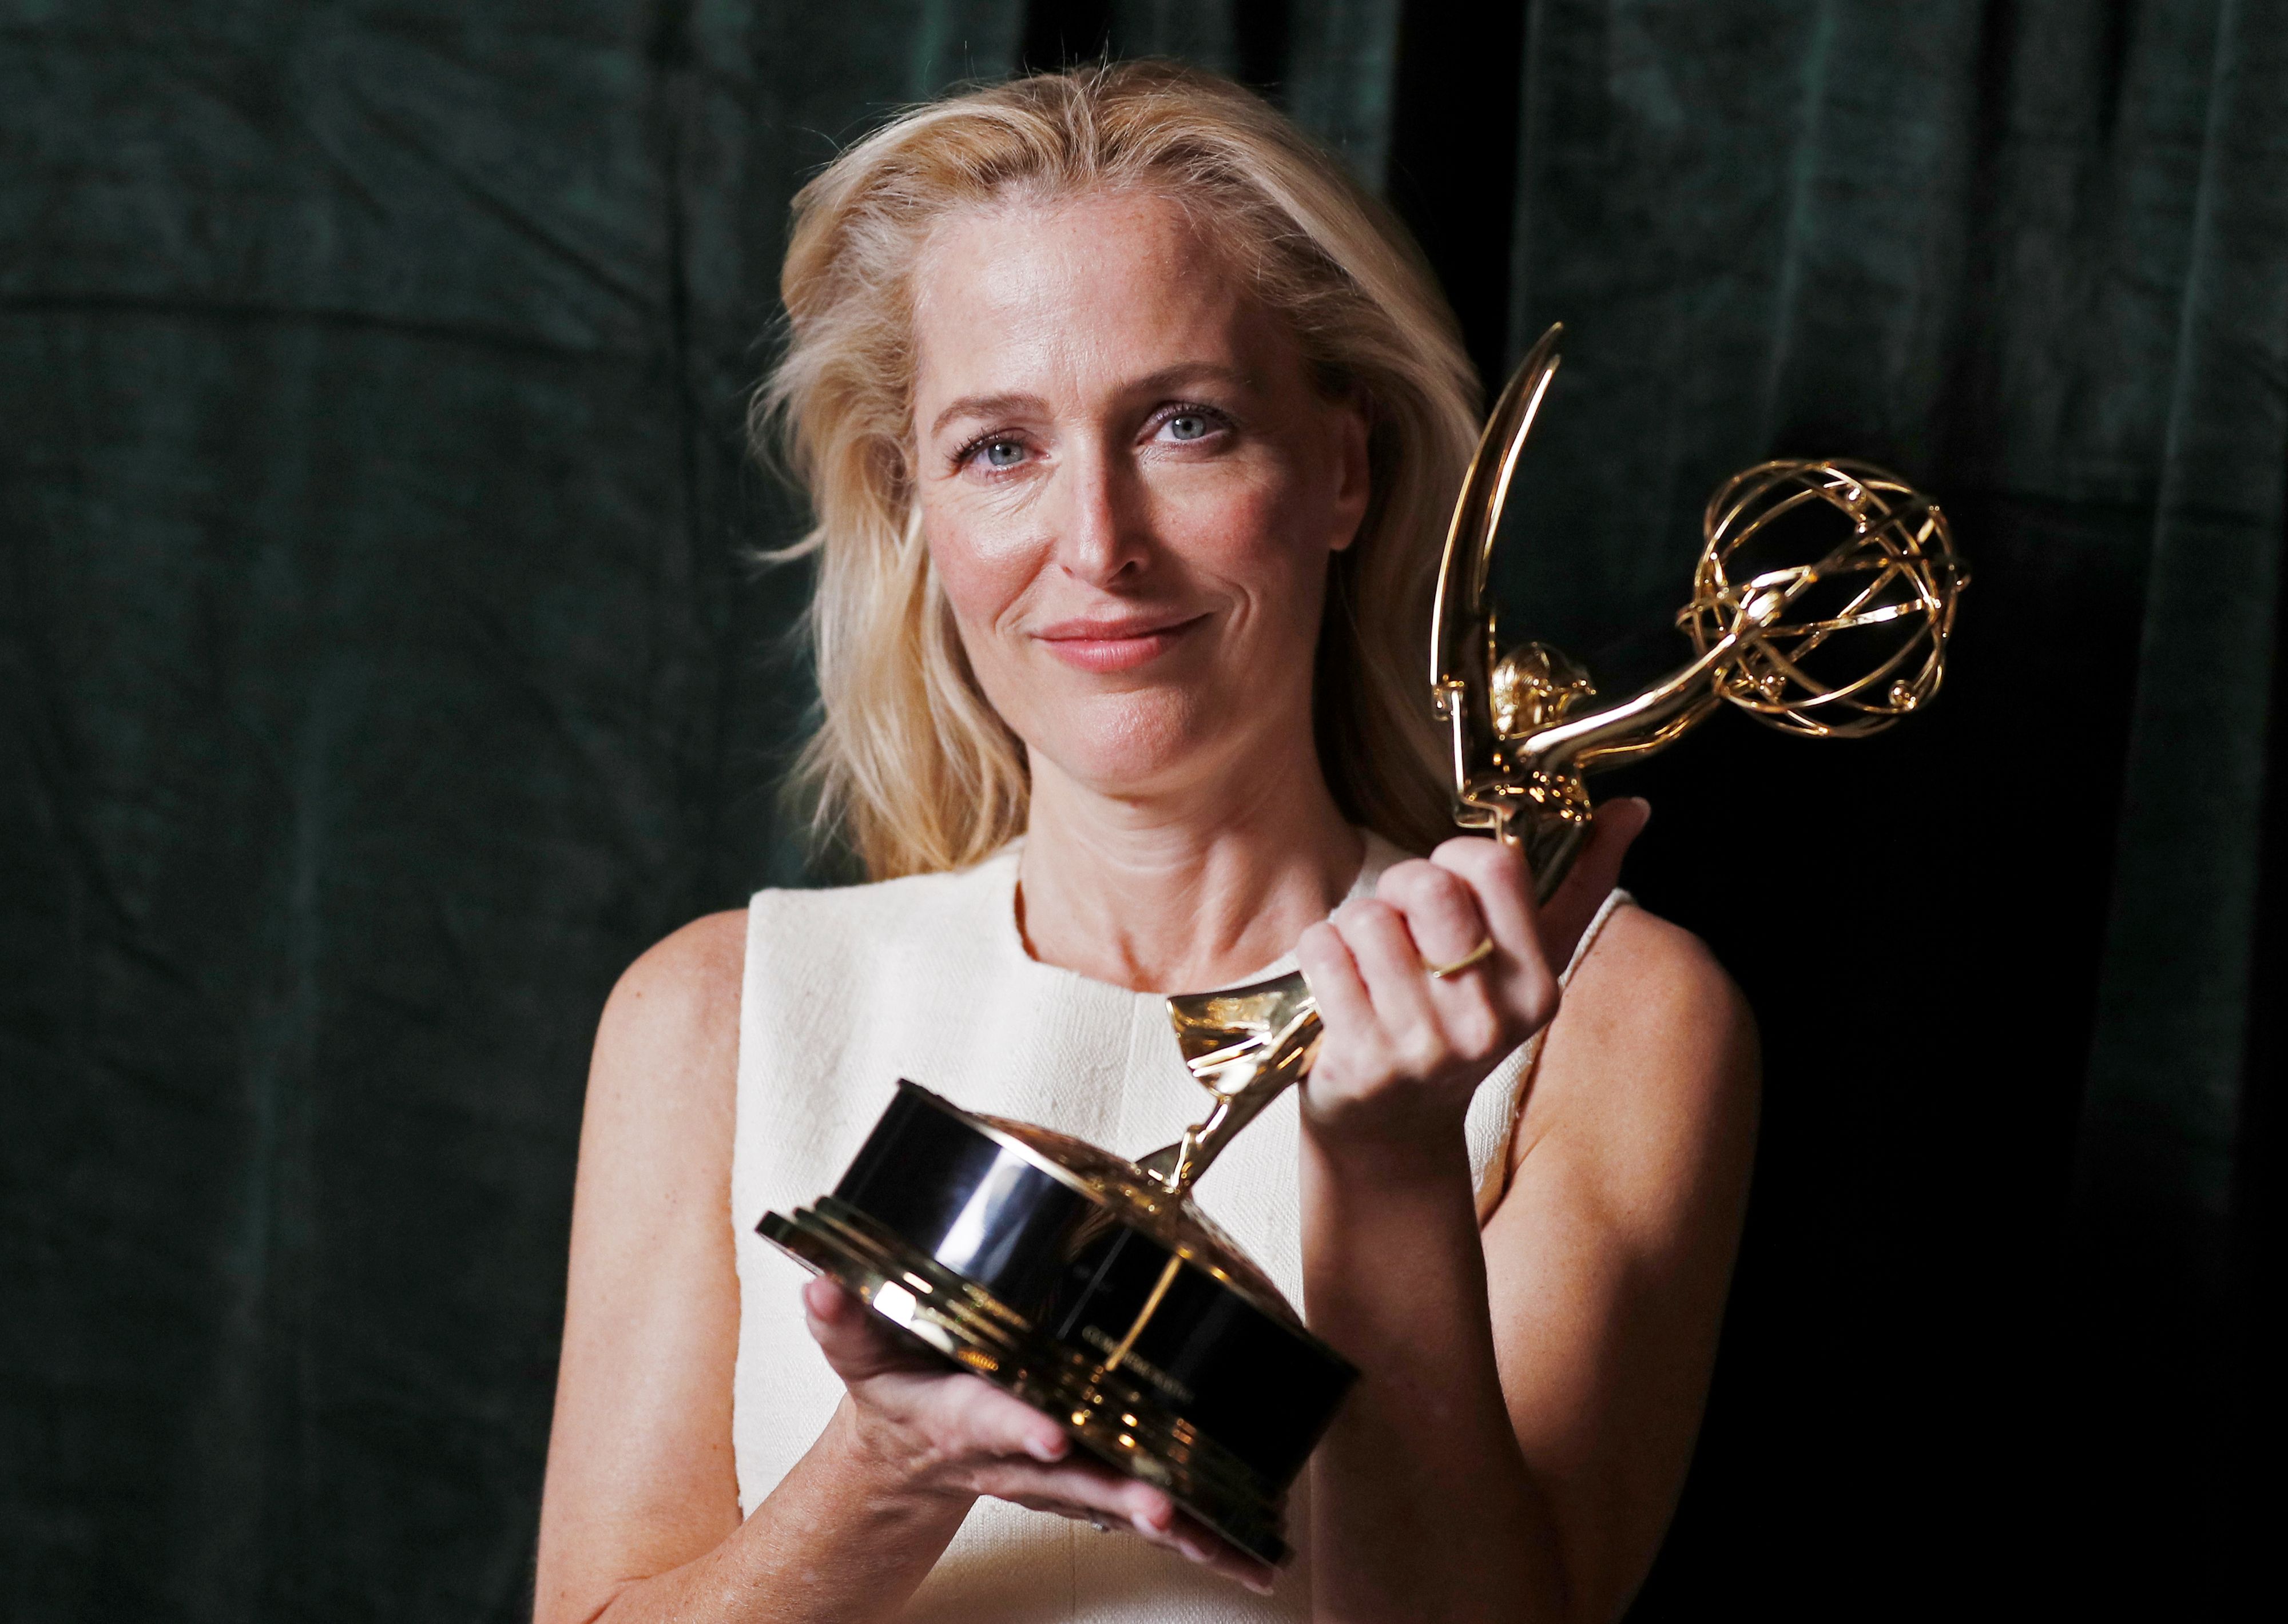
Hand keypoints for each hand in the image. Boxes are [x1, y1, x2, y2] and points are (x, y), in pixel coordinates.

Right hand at [802, 1278, 1276, 1593]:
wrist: (908, 1450)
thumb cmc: (898, 1386)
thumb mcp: (860, 1350)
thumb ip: (844, 1318)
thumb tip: (823, 1284)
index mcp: (960, 1416)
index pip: (986, 1419)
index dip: (1016, 1425)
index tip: (1046, 1430)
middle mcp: (1015, 1456)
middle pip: (1071, 1477)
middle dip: (1116, 1492)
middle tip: (1163, 1505)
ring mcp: (1054, 1477)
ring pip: (1118, 1504)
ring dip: (1174, 1525)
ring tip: (1226, 1544)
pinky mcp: (1086, 1484)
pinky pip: (1145, 1514)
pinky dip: (1200, 1538)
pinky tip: (1249, 1557)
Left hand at [1295, 800, 1648, 1151]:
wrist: (1394, 1126)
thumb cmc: (1458, 1021)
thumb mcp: (1527, 963)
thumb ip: (1580, 881)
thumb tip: (1632, 807)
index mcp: (1537, 988)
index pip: (1495, 866)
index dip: (1452, 858)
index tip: (1443, 887)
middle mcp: (1487, 1022)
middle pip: (1427, 887)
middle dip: (1397, 887)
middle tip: (1396, 922)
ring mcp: (1423, 1047)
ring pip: (1366, 918)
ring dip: (1352, 925)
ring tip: (1366, 961)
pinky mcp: (1360, 1061)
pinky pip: (1323, 953)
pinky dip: (1318, 953)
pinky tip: (1337, 984)